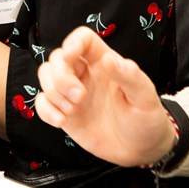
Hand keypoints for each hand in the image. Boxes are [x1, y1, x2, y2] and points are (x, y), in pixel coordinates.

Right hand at [36, 26, 175, 165]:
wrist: (141, 150)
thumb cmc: (146, 118)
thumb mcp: (145, 97)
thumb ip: (130, 76)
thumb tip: (109, 60)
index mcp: (103, 62)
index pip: (83, 38)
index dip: (73, 41)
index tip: (70, 56)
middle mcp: (85, 73)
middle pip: (57, 57)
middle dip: (61, 75)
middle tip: (79, 97)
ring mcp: (72, 92)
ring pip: (46, 75)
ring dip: (53, 92)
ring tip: (72, 110)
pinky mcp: (64, 112)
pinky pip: (42, 102)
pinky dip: (46, 110)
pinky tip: (61, 121)